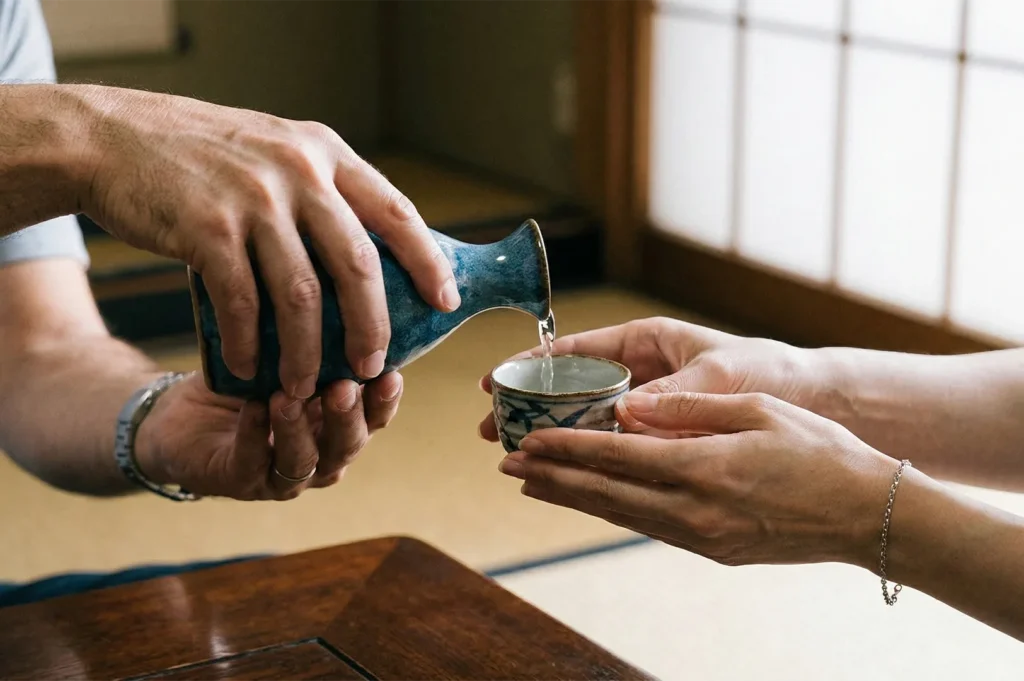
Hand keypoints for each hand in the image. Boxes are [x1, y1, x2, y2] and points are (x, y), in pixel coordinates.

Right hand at [75, 85, 459, 397]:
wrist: (111, 136)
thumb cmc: (200, 153)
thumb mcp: (275, 149)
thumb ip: (319, 188)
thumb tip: (368, 251)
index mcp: (323, 153)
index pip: (395, 212)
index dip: (427, 262)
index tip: (446, 302)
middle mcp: (297, 172)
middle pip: (358, 266)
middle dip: (372, 326)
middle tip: (371, 366)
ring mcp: (253, 201)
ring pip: (301, 296)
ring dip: (308, 352)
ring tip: (305, 387)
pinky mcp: (206, 230)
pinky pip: (242, 304)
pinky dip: (249, 345)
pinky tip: (247, 368)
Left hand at [134, 372, 402, 499]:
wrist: (184, 417)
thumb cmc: (248, 384)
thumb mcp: (288, 361)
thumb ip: (318, 348)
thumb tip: (351, 297)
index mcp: (338, 429)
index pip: (374, 420)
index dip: (385, 402)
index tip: (390, 374)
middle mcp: (319, 458)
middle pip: (345, 446)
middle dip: (347, 417)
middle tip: (344, 386)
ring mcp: (280, 475)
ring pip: (302, 462)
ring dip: (299, 430)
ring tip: (289, 397)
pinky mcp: (238, 480)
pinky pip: (250, 462)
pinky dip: (254, 434)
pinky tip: (253, 407)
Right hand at [479, 317, 814, 439]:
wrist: (811, 400)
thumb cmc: (766, 371)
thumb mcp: (718, 378)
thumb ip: (673, 396)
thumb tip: (624, 415)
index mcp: (647, 341)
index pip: (576, 348)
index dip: (532, 365)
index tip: (497, 380)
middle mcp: (640, 369)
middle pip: (570, 385)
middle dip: (531, 405)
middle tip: (493, 428)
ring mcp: (647, 401)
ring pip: (586, 415)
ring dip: (553, 432)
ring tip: (516, 452)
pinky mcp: (659, 431)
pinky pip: (614, 440)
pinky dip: (589, 452)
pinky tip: (564, 470)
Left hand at [497, 391, 895, 566]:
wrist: (867, 514)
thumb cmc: (819, 451)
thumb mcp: (756, 411)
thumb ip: (688, 409)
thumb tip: (629, 408)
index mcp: (702, 468)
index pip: (614, 458)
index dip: (564, 450)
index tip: (525, 442)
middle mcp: (693, 510)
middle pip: (603, 493)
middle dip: (551, 478)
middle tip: (507, 465)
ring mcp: (701, 537)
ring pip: (619, 515)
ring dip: (573, 499)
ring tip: (535, 485)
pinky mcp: (711, 550)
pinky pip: (647, 527)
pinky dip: (611, 512)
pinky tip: (594, 502)